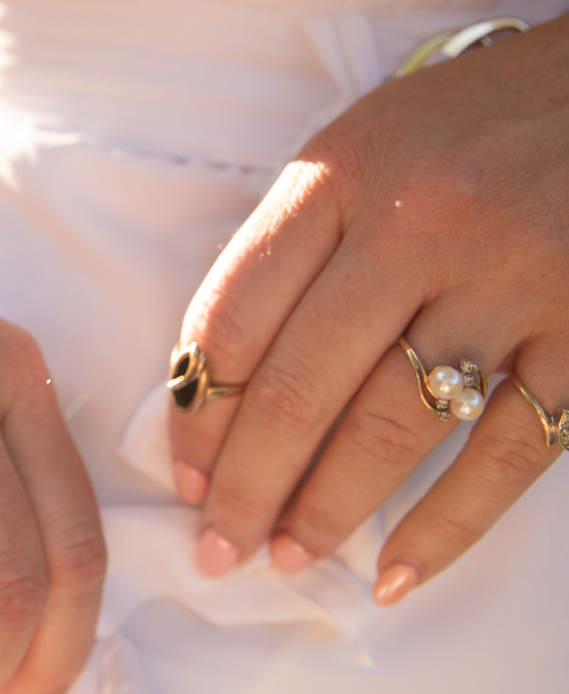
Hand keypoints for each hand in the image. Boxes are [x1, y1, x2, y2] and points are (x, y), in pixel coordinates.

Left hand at [168, 15, 568, 604]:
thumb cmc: (474, 120)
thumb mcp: (365, 141)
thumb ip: (297, 241)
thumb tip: (219, 378)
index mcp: (341, 173)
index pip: (234, 314)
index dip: (196, 414)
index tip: (183, 476)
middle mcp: (417, 224)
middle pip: (298, 385)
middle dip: (246, 486)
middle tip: (218, 550)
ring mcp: (509, 278)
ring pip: (390, 427)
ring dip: (326, 510)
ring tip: (286, 559)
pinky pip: (507, 453)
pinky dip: (447, 527)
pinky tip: (394, 574)